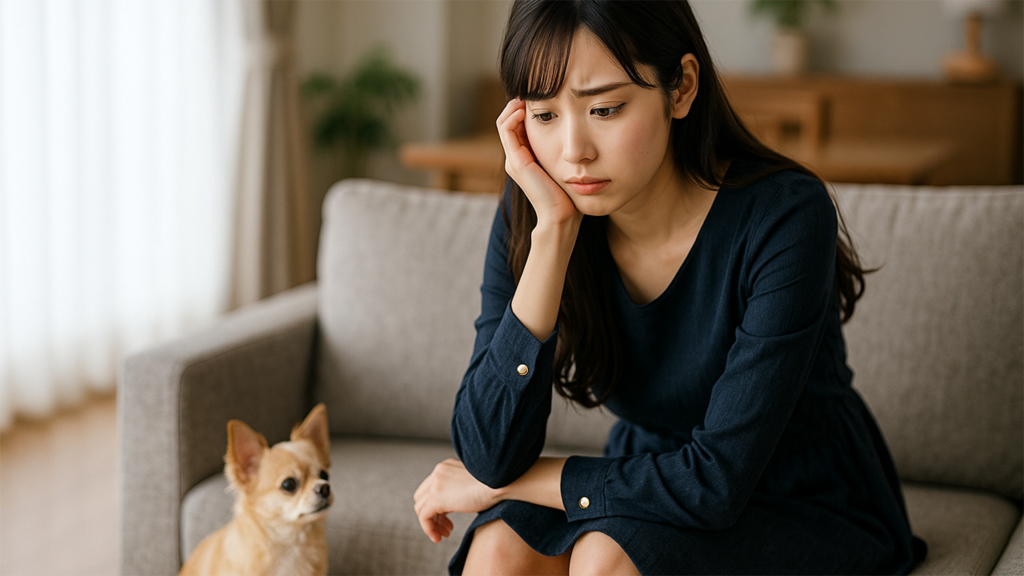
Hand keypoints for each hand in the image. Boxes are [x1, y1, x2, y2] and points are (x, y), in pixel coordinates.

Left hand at [414, 459, 499, 542]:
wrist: (501, 481)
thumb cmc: (496, 484)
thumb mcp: (474, 482)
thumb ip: (461, 488)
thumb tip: (458, 501)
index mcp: (446, 466)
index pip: (430, 487)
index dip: (436, 506)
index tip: (448, 519)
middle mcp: (438, 472)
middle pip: (422, 497)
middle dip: (432, 515)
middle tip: (446, 528)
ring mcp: (436, 484)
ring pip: (421, 508)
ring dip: (431, 524)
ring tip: (444, 534)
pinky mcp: (437, 497)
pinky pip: (424, 517)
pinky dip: (429, 529)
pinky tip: (438, 537)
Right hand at [496, 99, 580, 228]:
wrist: (562, 216)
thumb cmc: (569, 194)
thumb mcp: (566, 165)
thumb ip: (565, 150)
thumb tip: (580, 133)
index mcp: (526, 158)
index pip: (519, 125)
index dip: (529, 107)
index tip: (545, 94)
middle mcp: (516, 158)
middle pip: (510, 120)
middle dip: (521, 102)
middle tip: (536, 88)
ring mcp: (513, 159)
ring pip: (506, 121)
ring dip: (516, 104)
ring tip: (530, 92)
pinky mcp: (516, 161)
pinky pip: (507, 129)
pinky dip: (514, 114)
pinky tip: (529, 105)